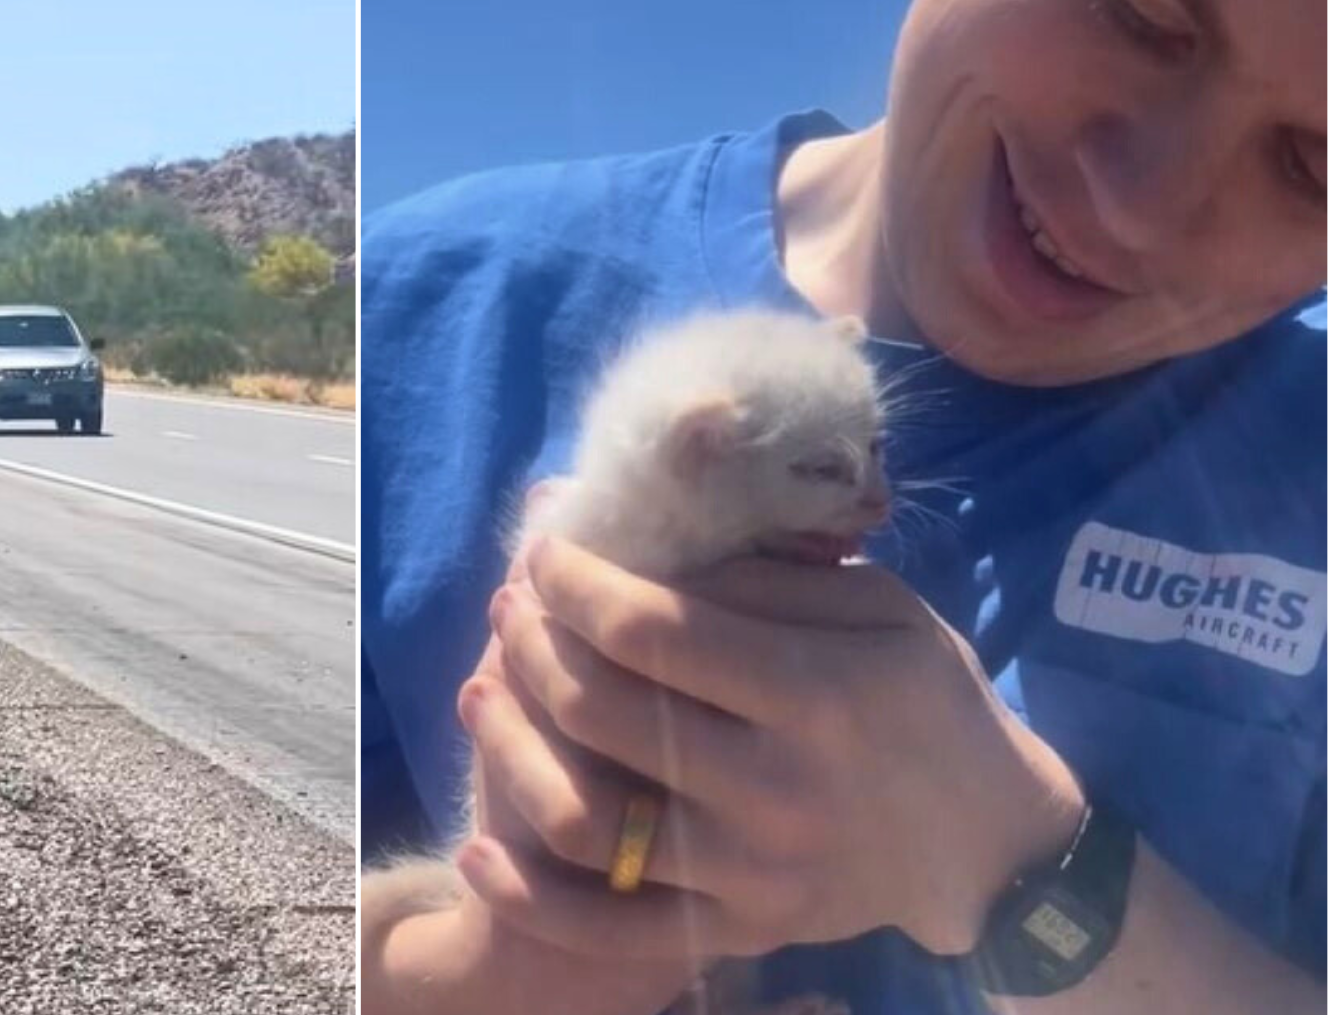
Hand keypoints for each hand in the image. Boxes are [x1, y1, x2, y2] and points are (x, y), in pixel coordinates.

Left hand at [461, 536, 1085, 960]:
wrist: (991, 843)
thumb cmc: (925, 698)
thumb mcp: (878, 607)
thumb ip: (764, 573)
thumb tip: (636, 538)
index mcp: (816, 691)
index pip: (653, 629)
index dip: (574, 583)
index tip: (543, 553)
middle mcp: (779, 788)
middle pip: (602, 711)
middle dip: (533, 643)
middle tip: (511, 607)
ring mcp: (755, 873)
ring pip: (585, 819)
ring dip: (508, 747)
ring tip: (481, 690)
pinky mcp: (740, 931)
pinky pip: (609, 928)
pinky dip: (529, 896)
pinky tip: (479, 850)